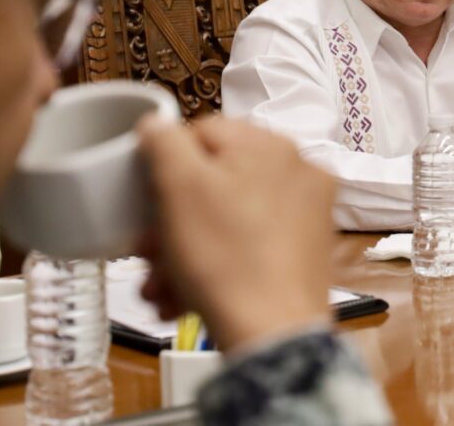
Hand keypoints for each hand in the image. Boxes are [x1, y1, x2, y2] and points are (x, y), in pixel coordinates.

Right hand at [137, 117, 333, 350]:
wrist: (272, 331)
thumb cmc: (224, 257)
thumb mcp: (180, 188)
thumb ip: (165, 144)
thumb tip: (157, 123)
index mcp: (271, 144)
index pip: (203, 132)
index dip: (165, 165)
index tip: (145, 201)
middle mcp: (298, 170)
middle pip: (215, 182)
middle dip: (171, 220)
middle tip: (147, 252)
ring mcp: (307, 211)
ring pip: (227, 218)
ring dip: (184, 251)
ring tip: (159, 286)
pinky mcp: (307, 249)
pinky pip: (250, 244)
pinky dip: (216, 265)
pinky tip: (184, 298)